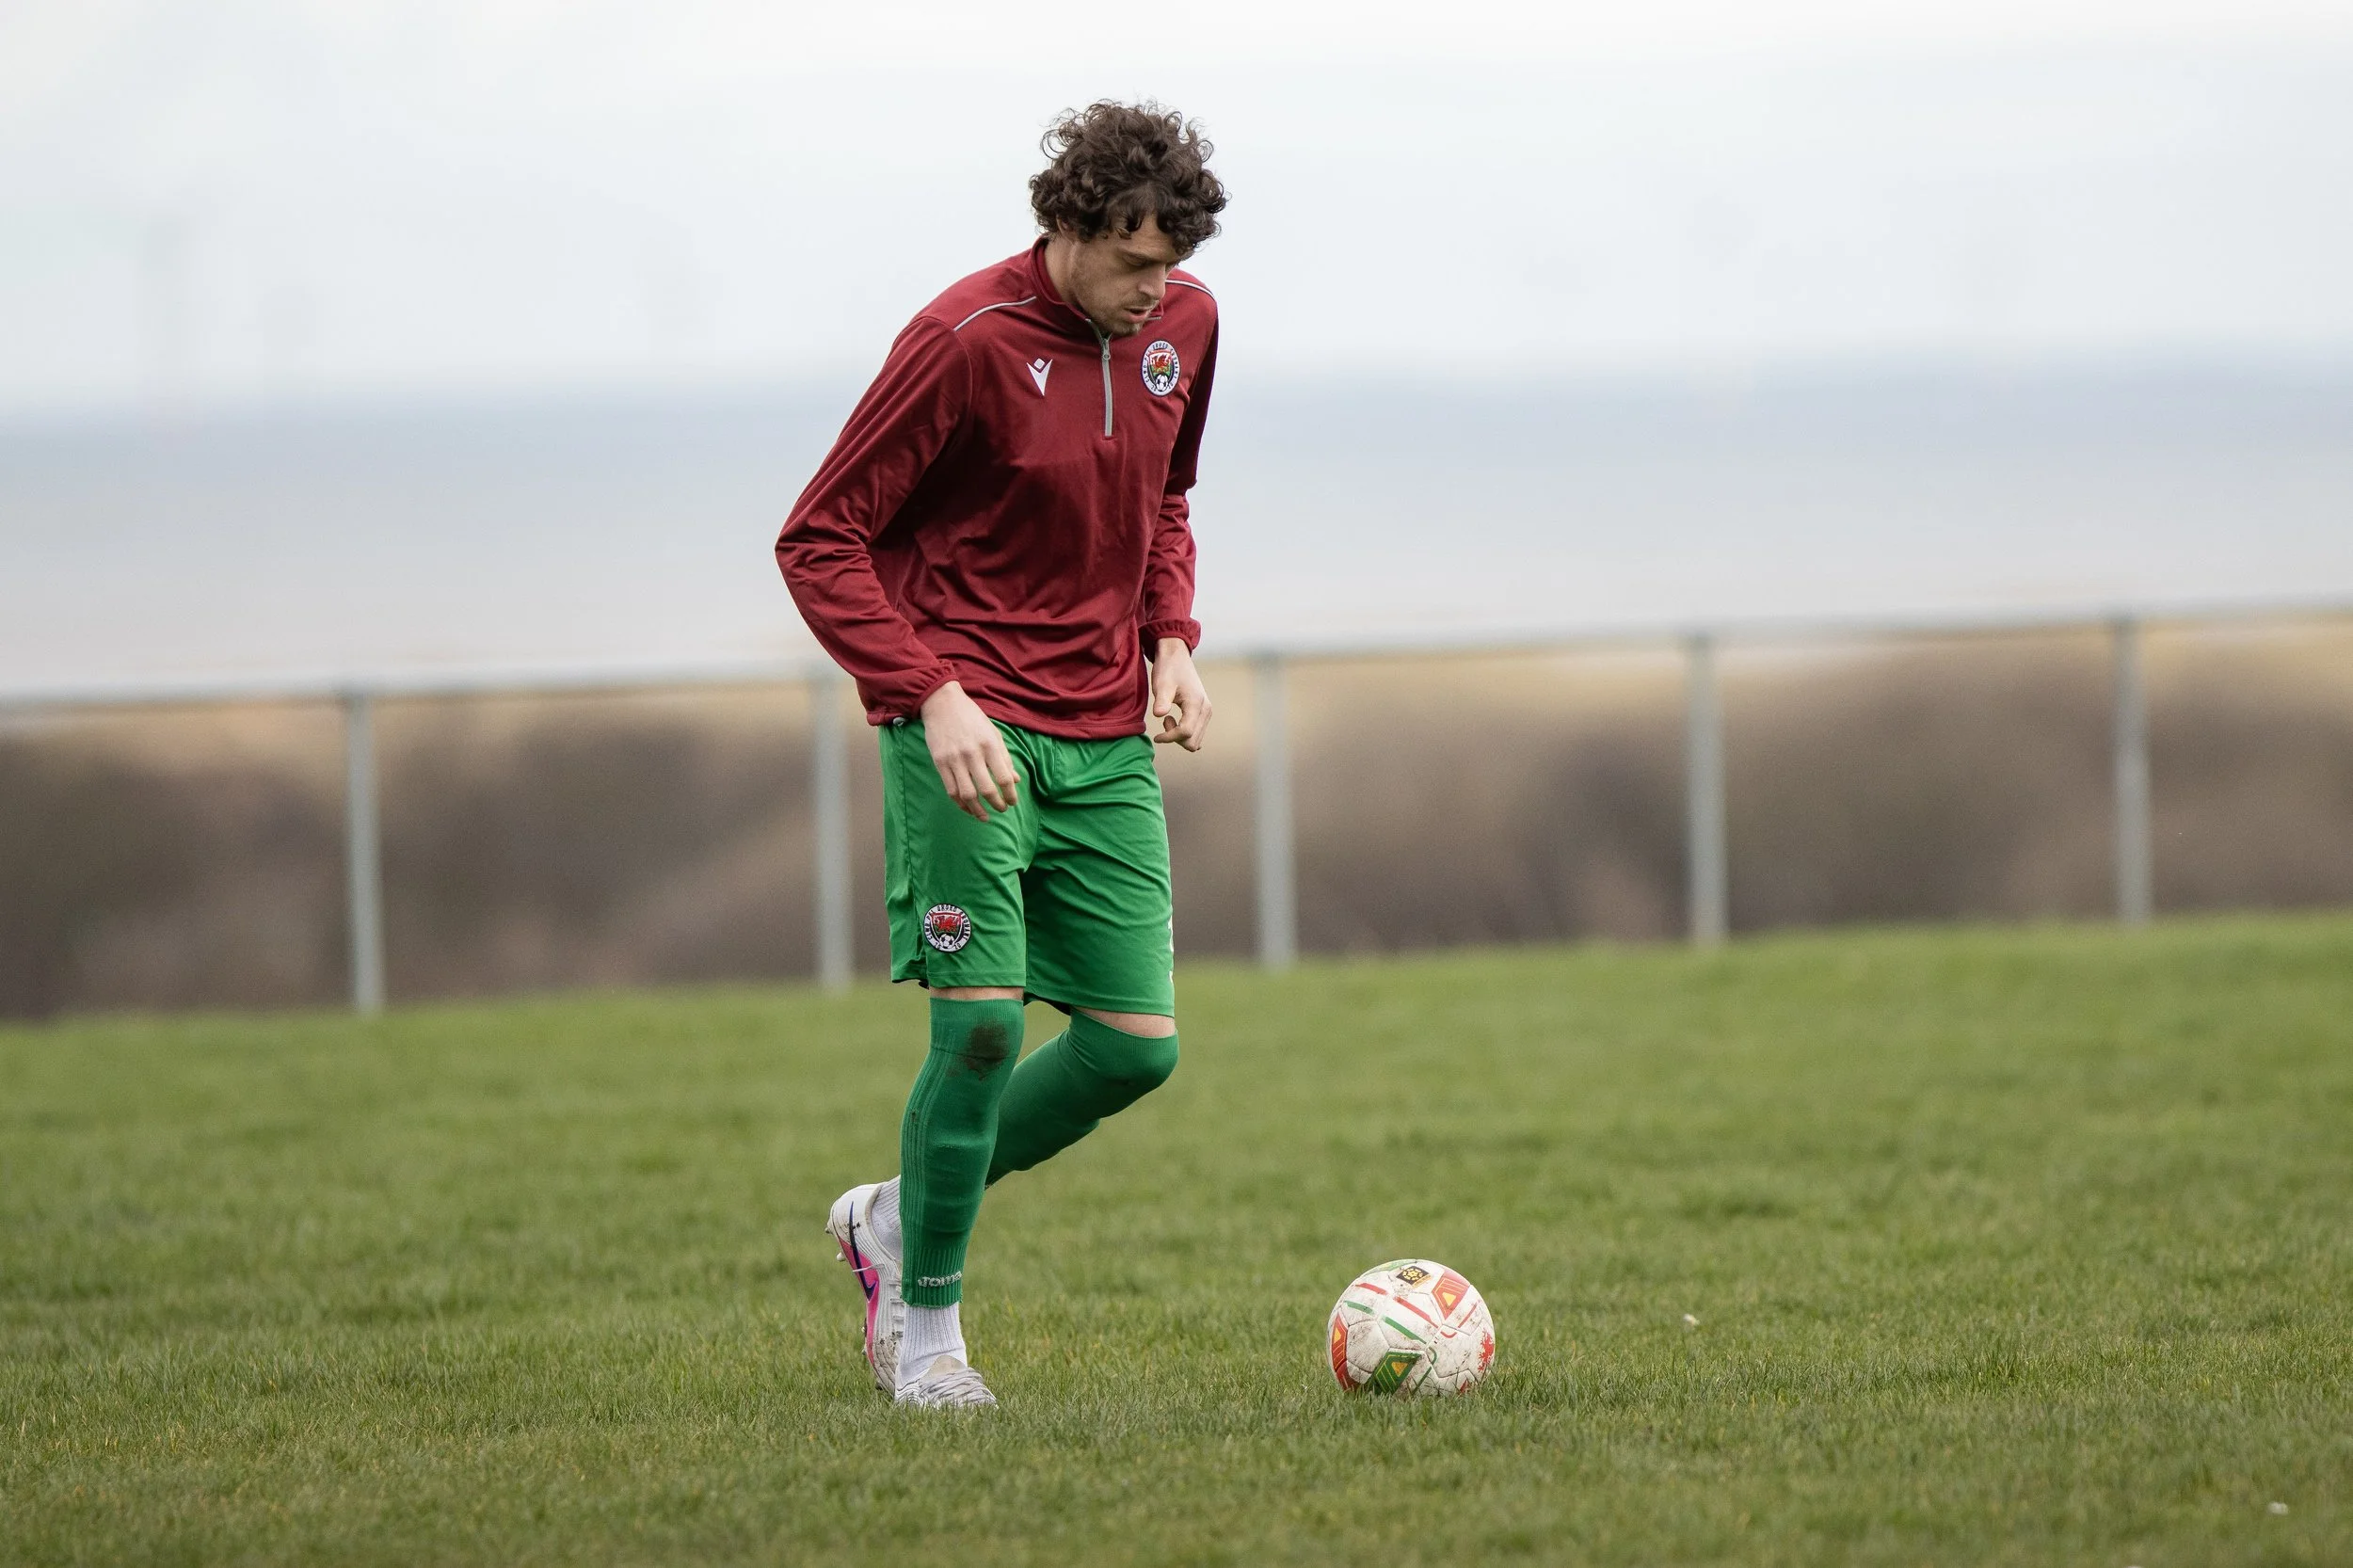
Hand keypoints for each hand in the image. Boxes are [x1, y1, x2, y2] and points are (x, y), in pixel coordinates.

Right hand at [919, 682, 1019, 820]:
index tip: (1012, 802)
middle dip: (996, 804)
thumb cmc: (972, 718)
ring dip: (977, 810)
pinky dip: (960, 803)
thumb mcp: (993, 733)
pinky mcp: (939, 762)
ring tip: (984, 817)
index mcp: (989, 745)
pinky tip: (967, 808)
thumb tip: (1015, 781)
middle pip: (986, 789)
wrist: (942, 704)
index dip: (1010, 794)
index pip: (1003, 777)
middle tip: (1001, 810)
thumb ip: (1004, 758)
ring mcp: (954, 759)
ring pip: (967, 794)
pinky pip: (950, 790)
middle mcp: (972, 753)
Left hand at [1149, 638, 1212, 750]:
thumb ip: (1162, 700)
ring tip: (1168, 718)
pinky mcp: (1204, 712)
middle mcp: (1206, 710)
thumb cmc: (1168, 669)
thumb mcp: (1162, 684)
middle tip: (1164, 720)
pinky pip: (1196, 732)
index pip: (1186, 733)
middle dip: (1175, 738)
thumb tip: (1159, 715)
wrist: (1176, 656)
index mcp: (1196, 704)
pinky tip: (1175, 719)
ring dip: (1179, 736)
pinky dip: (1184, 732)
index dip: (1169, 737)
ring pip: (1195, 740)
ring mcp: (1206, 711)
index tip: (1156, 735)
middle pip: (1192, 741)